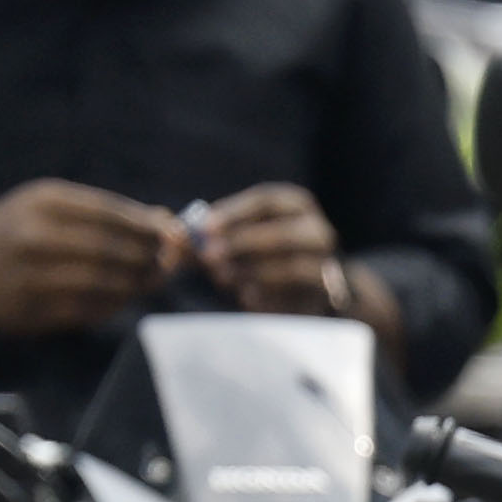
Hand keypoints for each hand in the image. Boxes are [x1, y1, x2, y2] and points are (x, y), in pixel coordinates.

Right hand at [0, 180, 182, 335]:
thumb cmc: (20, 228)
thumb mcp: (53, 205)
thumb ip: (107, 212)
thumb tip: (167, 222)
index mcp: (44, 202)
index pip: (110, 213)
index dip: (148, 227)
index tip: (174, 236)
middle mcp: (33, 236)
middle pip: (109, 249)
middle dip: (148, 258)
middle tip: (169, 264)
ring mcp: (28, 276)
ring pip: (101, 283)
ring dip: (135, 285)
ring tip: (151, 280)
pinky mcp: (28, 311)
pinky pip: (85, 311)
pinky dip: (113, 305)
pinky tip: (124, 298)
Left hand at [196, 184, 374, 332]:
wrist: (315, 288)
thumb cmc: (265, 255)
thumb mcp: (242, 235)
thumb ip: (210, 237)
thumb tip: (174, 243)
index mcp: (296, 205)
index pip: (265, 202)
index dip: (233, 214)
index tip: (204, 228)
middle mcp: (318, 230)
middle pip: (281, 235)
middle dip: (241, 245)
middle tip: (208, 256)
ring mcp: (328, 265)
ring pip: (292, 268)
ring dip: (253, 273)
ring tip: (223, 279)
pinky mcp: (328, 297)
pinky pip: (297, 298)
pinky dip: (270, 298)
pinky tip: (247, 299)